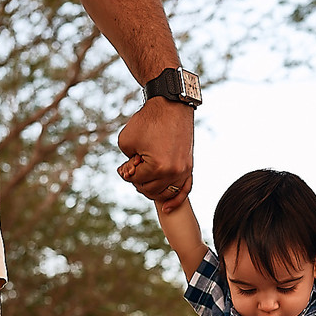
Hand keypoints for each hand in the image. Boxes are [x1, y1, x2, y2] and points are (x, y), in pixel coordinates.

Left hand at [117, 97, 193, 211]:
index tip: (127, 162)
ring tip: (145, 178)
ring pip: (165, 192)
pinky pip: (185, 189)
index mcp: (157, 167)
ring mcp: (183, 170)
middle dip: (139, 181)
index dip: (128, 172)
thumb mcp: (126, 141)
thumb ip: (126, 163)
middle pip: (150, 190)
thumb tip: (131, 175)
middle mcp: (173, 172)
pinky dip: (176, 199)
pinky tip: (167, 209)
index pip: (137, 181)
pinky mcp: (189, 166)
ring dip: (153, 189)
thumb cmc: (147, 121)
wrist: (171, 106)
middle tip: (135, 167)